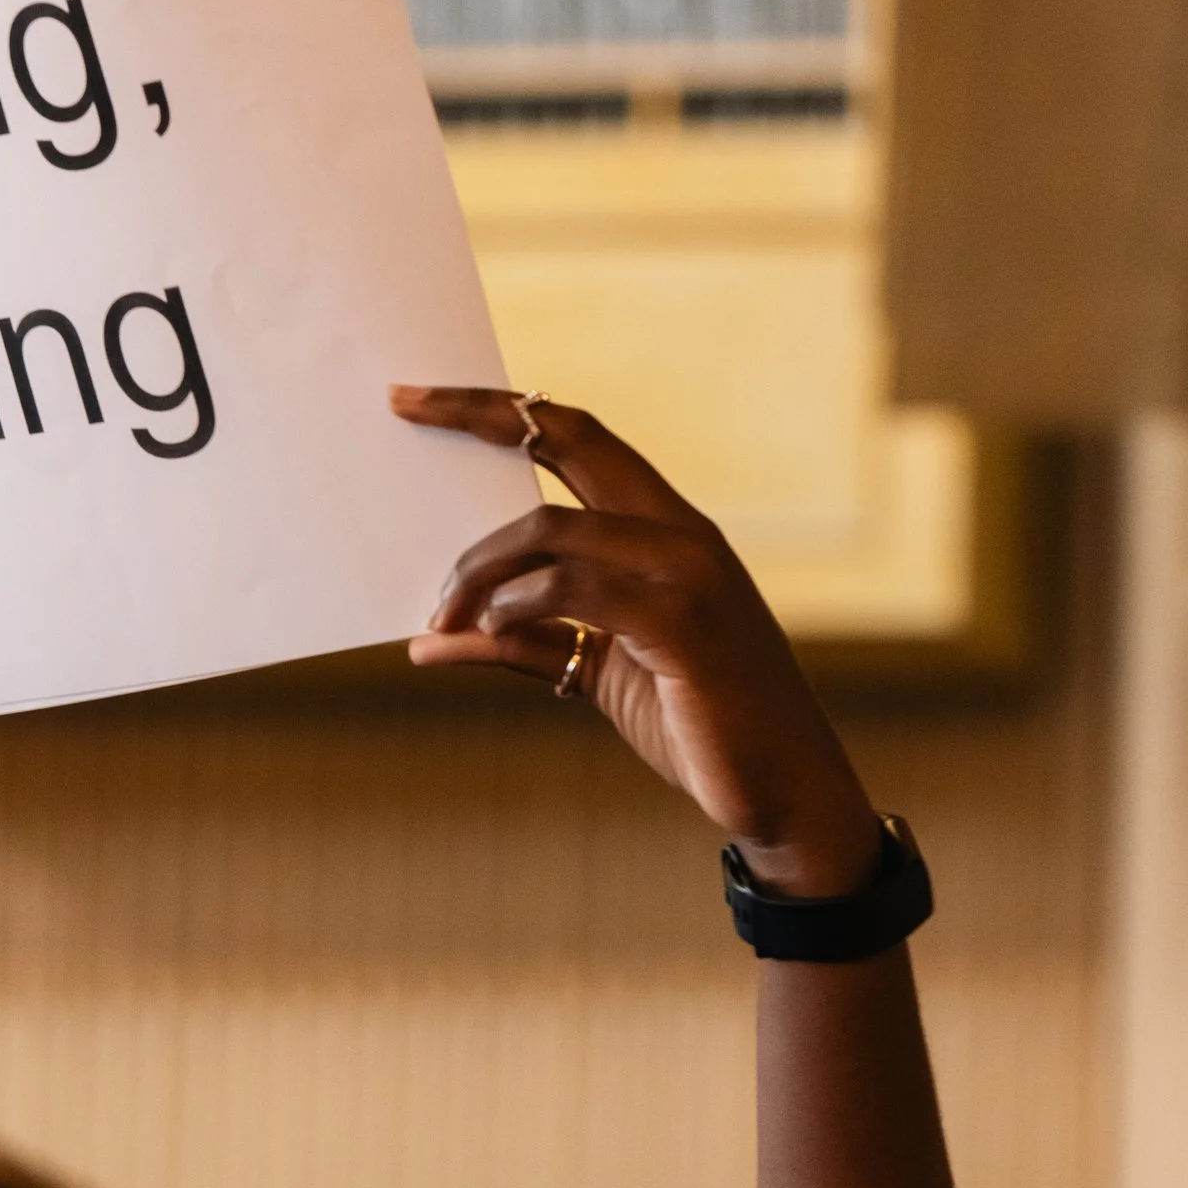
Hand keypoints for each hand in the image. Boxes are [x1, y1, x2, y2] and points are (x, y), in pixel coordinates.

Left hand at [390, 390, 881, 896]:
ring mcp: (687, 573)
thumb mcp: (597, 672)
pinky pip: (575, 589)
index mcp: (667, 530)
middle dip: (480, 414)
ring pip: (551, 529)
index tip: (424, 396)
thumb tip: (428, 639)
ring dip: (479, 569)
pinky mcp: (682, 624)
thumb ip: (524, 643)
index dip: (503, 410)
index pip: (580, 437)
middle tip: (403, 406)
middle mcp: (681, 533)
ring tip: (442, 614)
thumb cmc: (698, 723)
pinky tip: (487, 627)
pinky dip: (517, 604)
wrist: (784, 791)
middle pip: (571, 438)